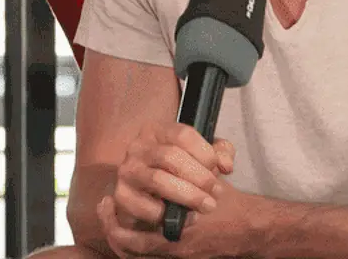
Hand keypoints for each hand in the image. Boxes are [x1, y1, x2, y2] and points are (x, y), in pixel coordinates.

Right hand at [97, 121, 235, 256]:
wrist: (153, 193)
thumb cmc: (181, 169)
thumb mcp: (203, 154)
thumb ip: (220, 152)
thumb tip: (225, 165)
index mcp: (158, 130)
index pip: (183, 134)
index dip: (205, 152)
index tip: (219, 168)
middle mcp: (139, 146)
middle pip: (171, 157)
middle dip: (199, 177)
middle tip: (216, 192)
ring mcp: (127, 170)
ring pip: (158, 181)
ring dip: (187, 195)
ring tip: (206, 205)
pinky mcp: (122, 196)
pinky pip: (143, 206)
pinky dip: (166, 214)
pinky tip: (181, 216)